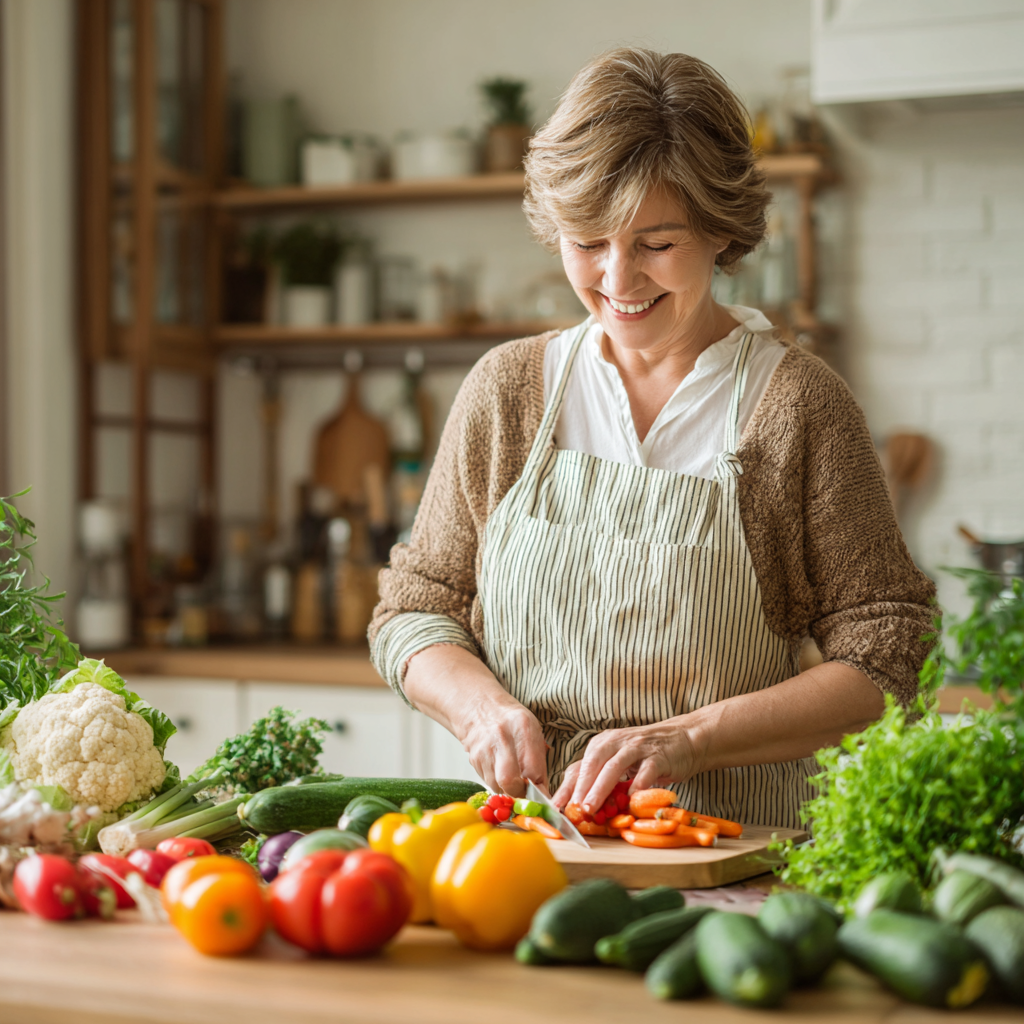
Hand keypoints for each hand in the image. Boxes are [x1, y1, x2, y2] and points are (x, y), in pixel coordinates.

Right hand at [457, 701, 549, 798]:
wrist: (479, 706)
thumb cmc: (511, 719)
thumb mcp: (533, 730)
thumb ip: (538, 760)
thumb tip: (543, 792)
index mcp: (522, 728)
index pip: (532, 770)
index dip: (538, 788)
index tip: (542, 795)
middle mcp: (501, 738)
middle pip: (509, 781)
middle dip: (519, 793)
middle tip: (525, 793)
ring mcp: (484, 749)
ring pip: (497, 785)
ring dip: (507, 789)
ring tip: (513, 777)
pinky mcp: (473, 758)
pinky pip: (487, 781)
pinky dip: (496, 781)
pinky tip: (499, 768)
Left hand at [551, 717, 702, 812]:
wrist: (683, 738)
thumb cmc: (645, 754)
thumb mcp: (618, 760)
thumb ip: (600, 777)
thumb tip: (575, 804)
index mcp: (602, 743)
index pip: (580, 766)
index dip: (567, 788)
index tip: (557, 807)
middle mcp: (616, 741)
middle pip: (594, 764)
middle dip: (582, 788)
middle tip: (574, 809)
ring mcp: (637, 747)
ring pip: (614, 767)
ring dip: (601, 788)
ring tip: (592, 807)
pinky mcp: (658, 756)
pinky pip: (645, 772)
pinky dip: (636, 787)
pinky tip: (630, 802)